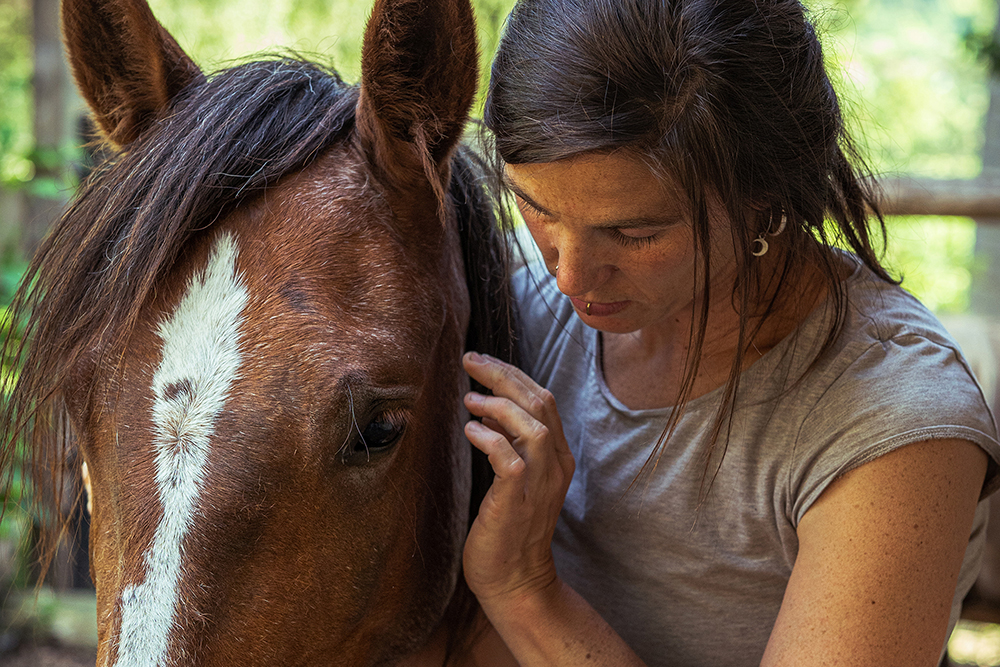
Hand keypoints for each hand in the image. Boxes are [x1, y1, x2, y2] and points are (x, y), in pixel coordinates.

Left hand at [461, 352, 575, 608]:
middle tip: (471, 361)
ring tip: (469, 399)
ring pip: (534, 428)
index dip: (513, 374)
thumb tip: (484, 407)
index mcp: (557, 457)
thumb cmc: (508, 527)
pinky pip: (510, 461)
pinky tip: (469, 430)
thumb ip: (509, 443)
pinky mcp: (517, 503)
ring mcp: (539, 485)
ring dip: (499, 405)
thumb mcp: (514, 478)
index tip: (482, 361)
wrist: (514, 580)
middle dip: (504, 375)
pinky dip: (490, 439)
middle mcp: (555, 467)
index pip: (544, 400)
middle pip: (540, 404)